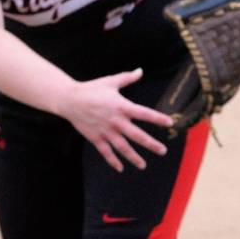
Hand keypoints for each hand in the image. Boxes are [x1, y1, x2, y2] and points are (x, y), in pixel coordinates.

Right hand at [57, 68, 172, 171]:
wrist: (69, 99)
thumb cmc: (91, 89)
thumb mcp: (110, 81)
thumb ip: (127, 78)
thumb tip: (140, 70)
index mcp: (122, 106)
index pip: (144, 114)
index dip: (158, 119)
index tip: (170, 123)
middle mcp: (116, 121)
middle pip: (137, 136)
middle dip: (151, 144)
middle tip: (163, 151)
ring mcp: (106, 131)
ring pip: (123, 148)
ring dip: (134, 158)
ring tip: (143, 165)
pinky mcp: (96, 138)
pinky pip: (106, 153)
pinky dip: (113, 161)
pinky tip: (120, 168)